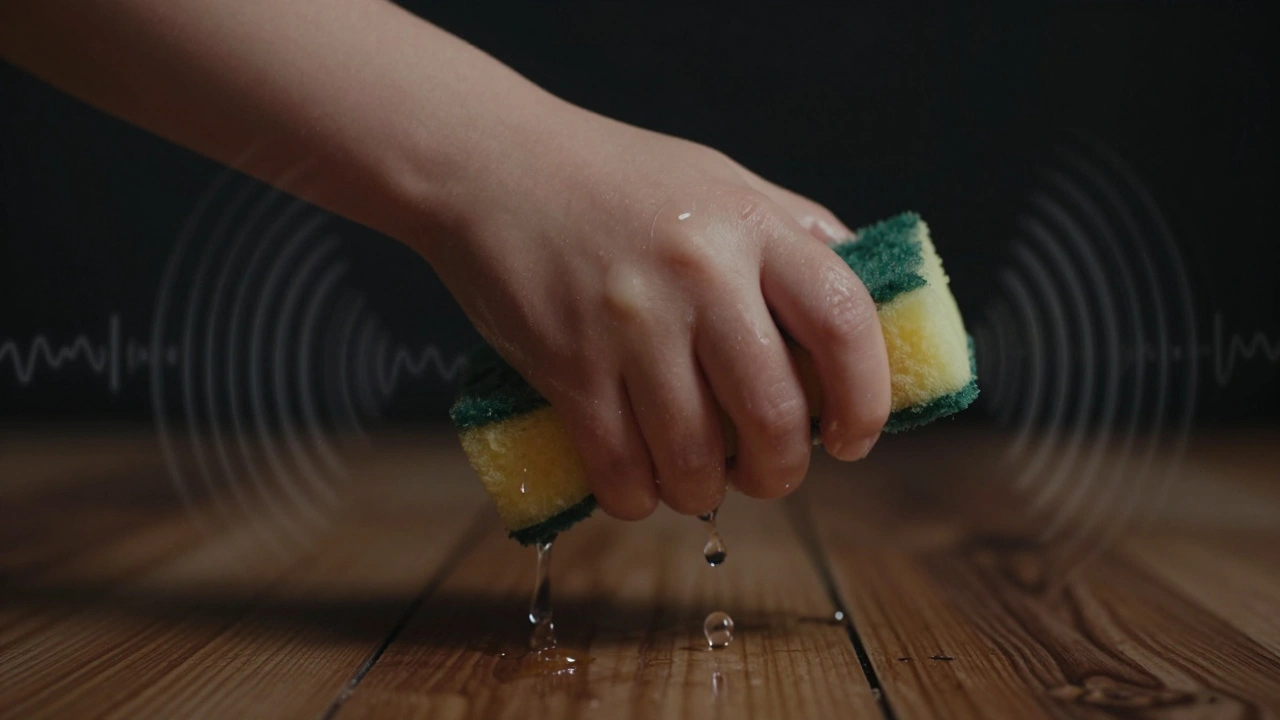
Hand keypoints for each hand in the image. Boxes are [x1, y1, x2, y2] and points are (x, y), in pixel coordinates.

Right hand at [424, 106, 890, 520]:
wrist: (491, 164)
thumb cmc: (615, 177)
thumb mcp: (723, 181)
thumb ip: (794, 238)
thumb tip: (867, 308)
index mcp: (752, 225)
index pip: (845, 326)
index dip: (867, 402)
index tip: (850, 438)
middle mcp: (699, 273)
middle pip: (774, 414)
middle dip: (781, 471)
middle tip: (768, 473)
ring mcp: (630, 322)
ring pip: (695, 457)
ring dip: (705, 493)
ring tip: (698, 481)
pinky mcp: (567, 364)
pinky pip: (618, 467)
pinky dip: (635, 497)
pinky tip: (638, 485)